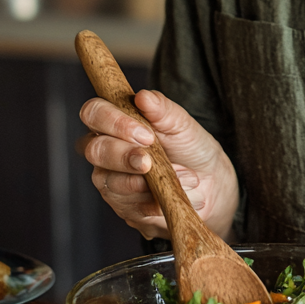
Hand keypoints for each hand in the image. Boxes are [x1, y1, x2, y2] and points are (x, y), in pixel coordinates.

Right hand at [78, 90, 238, 240]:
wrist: (210, 182)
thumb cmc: (190, 147)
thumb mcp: (182, 125)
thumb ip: (162, 110)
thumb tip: (143, 96)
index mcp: (117, 122)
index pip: (94, 113)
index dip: (112, 121)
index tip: (145, 133)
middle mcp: (107, 151)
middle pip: (94, 150)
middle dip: (122, 156)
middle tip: (149, 161)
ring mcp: (112, 180)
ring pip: (107, 181)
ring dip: (142, 182)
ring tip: (175, 176)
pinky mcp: (123, 207)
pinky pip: (126, 206)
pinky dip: (150, 201)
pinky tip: (167, 195)